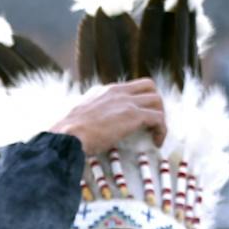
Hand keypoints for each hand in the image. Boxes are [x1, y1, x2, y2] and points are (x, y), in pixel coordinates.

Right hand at [49, 79, 167, 156]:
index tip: (138, 116)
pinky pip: (158, 119)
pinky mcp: (134, 115)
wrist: (66, 138)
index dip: (139, 100)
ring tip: (155, 133)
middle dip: (155, 103)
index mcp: (104, 91)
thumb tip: (91, 126)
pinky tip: (156, 142)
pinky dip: (162, 130)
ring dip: (160, 117)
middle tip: (151, 122)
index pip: (131, 87)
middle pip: (149, 87)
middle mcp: (118, 92)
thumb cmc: (67, 134)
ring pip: (157, 101)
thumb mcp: (80, 116)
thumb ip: (91, 115)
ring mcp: (127, 102)